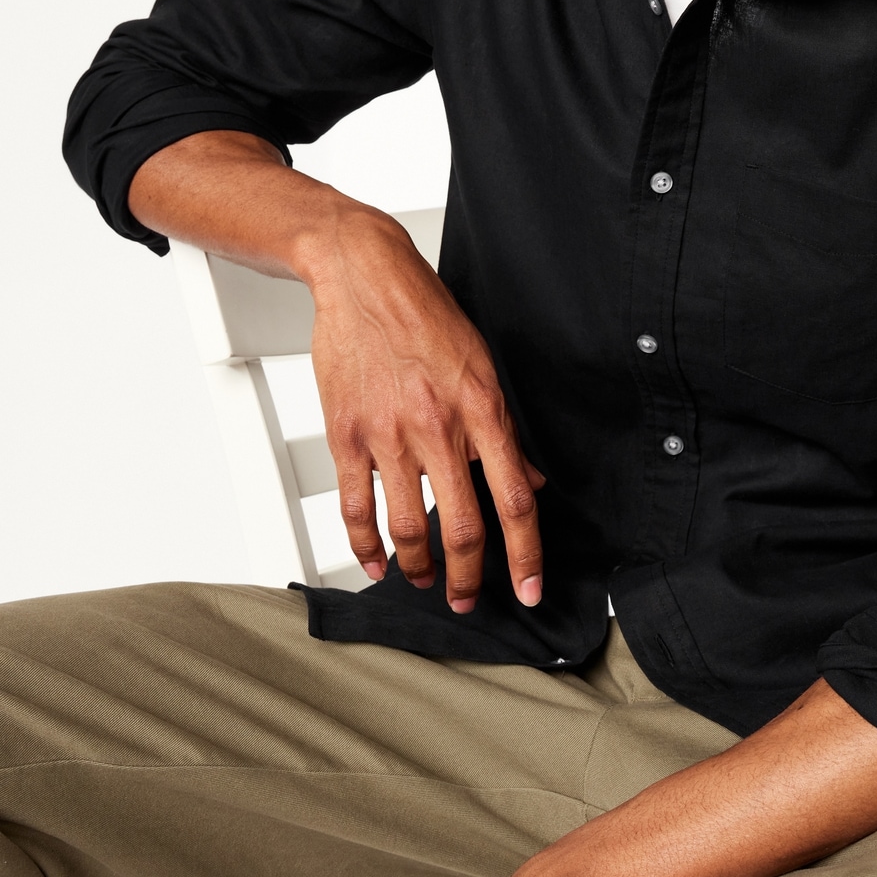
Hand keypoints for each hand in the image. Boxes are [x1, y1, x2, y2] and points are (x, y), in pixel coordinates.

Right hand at [305, 206, 544, 608]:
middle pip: (461, 526)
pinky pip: (355, 506)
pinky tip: (377, 563)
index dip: (525, 554)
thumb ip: (505, 430)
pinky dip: (365, 546)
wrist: (364, 277)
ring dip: (419, 567)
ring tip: (425, 581)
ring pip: (407, 526)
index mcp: (481, 409)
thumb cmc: (426, 316)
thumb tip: (530, 481)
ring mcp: (388, 434)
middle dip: (467, 577)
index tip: (527, 589)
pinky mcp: (346, 434)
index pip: (514, 498)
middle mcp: (437, 427)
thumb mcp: (484, 365)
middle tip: (466, 599)